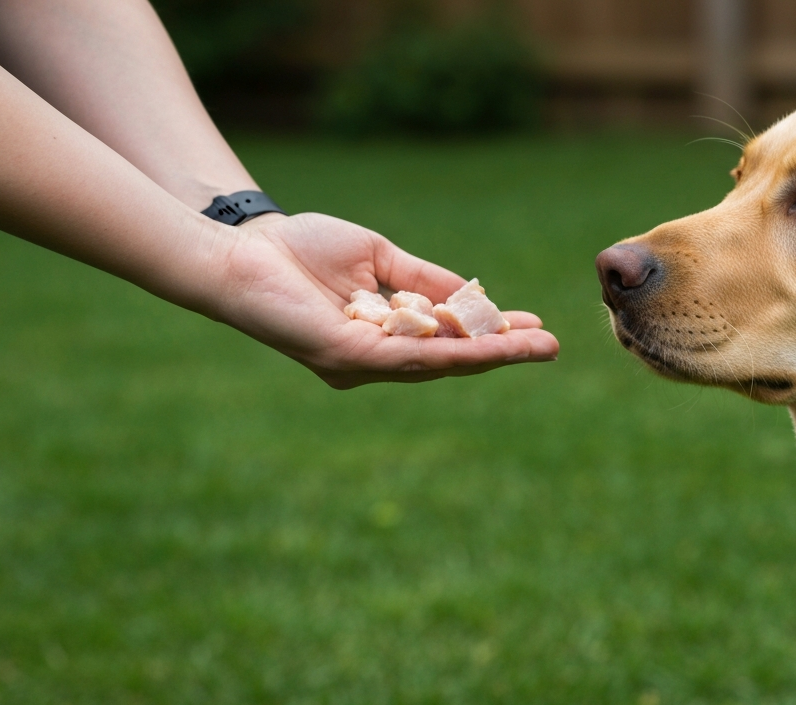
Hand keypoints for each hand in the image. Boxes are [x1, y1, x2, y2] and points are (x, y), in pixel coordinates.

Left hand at [211, 212, 558, 387]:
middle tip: (552, 347)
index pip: (446, 341)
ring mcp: (360, 364)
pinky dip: (452, 351)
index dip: (491, 335)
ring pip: (438, 363)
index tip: (533, 326)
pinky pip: (409, 356)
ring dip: (490, 355)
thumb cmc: (301, 249)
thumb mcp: (379, 259)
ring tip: (533, 347)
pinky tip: (486, 345)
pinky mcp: (346, 357)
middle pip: (450, 360)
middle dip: (503, 352)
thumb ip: (423, 280)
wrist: (243, 248)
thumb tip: (473, 294)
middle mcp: (373, 360)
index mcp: (382, 337)